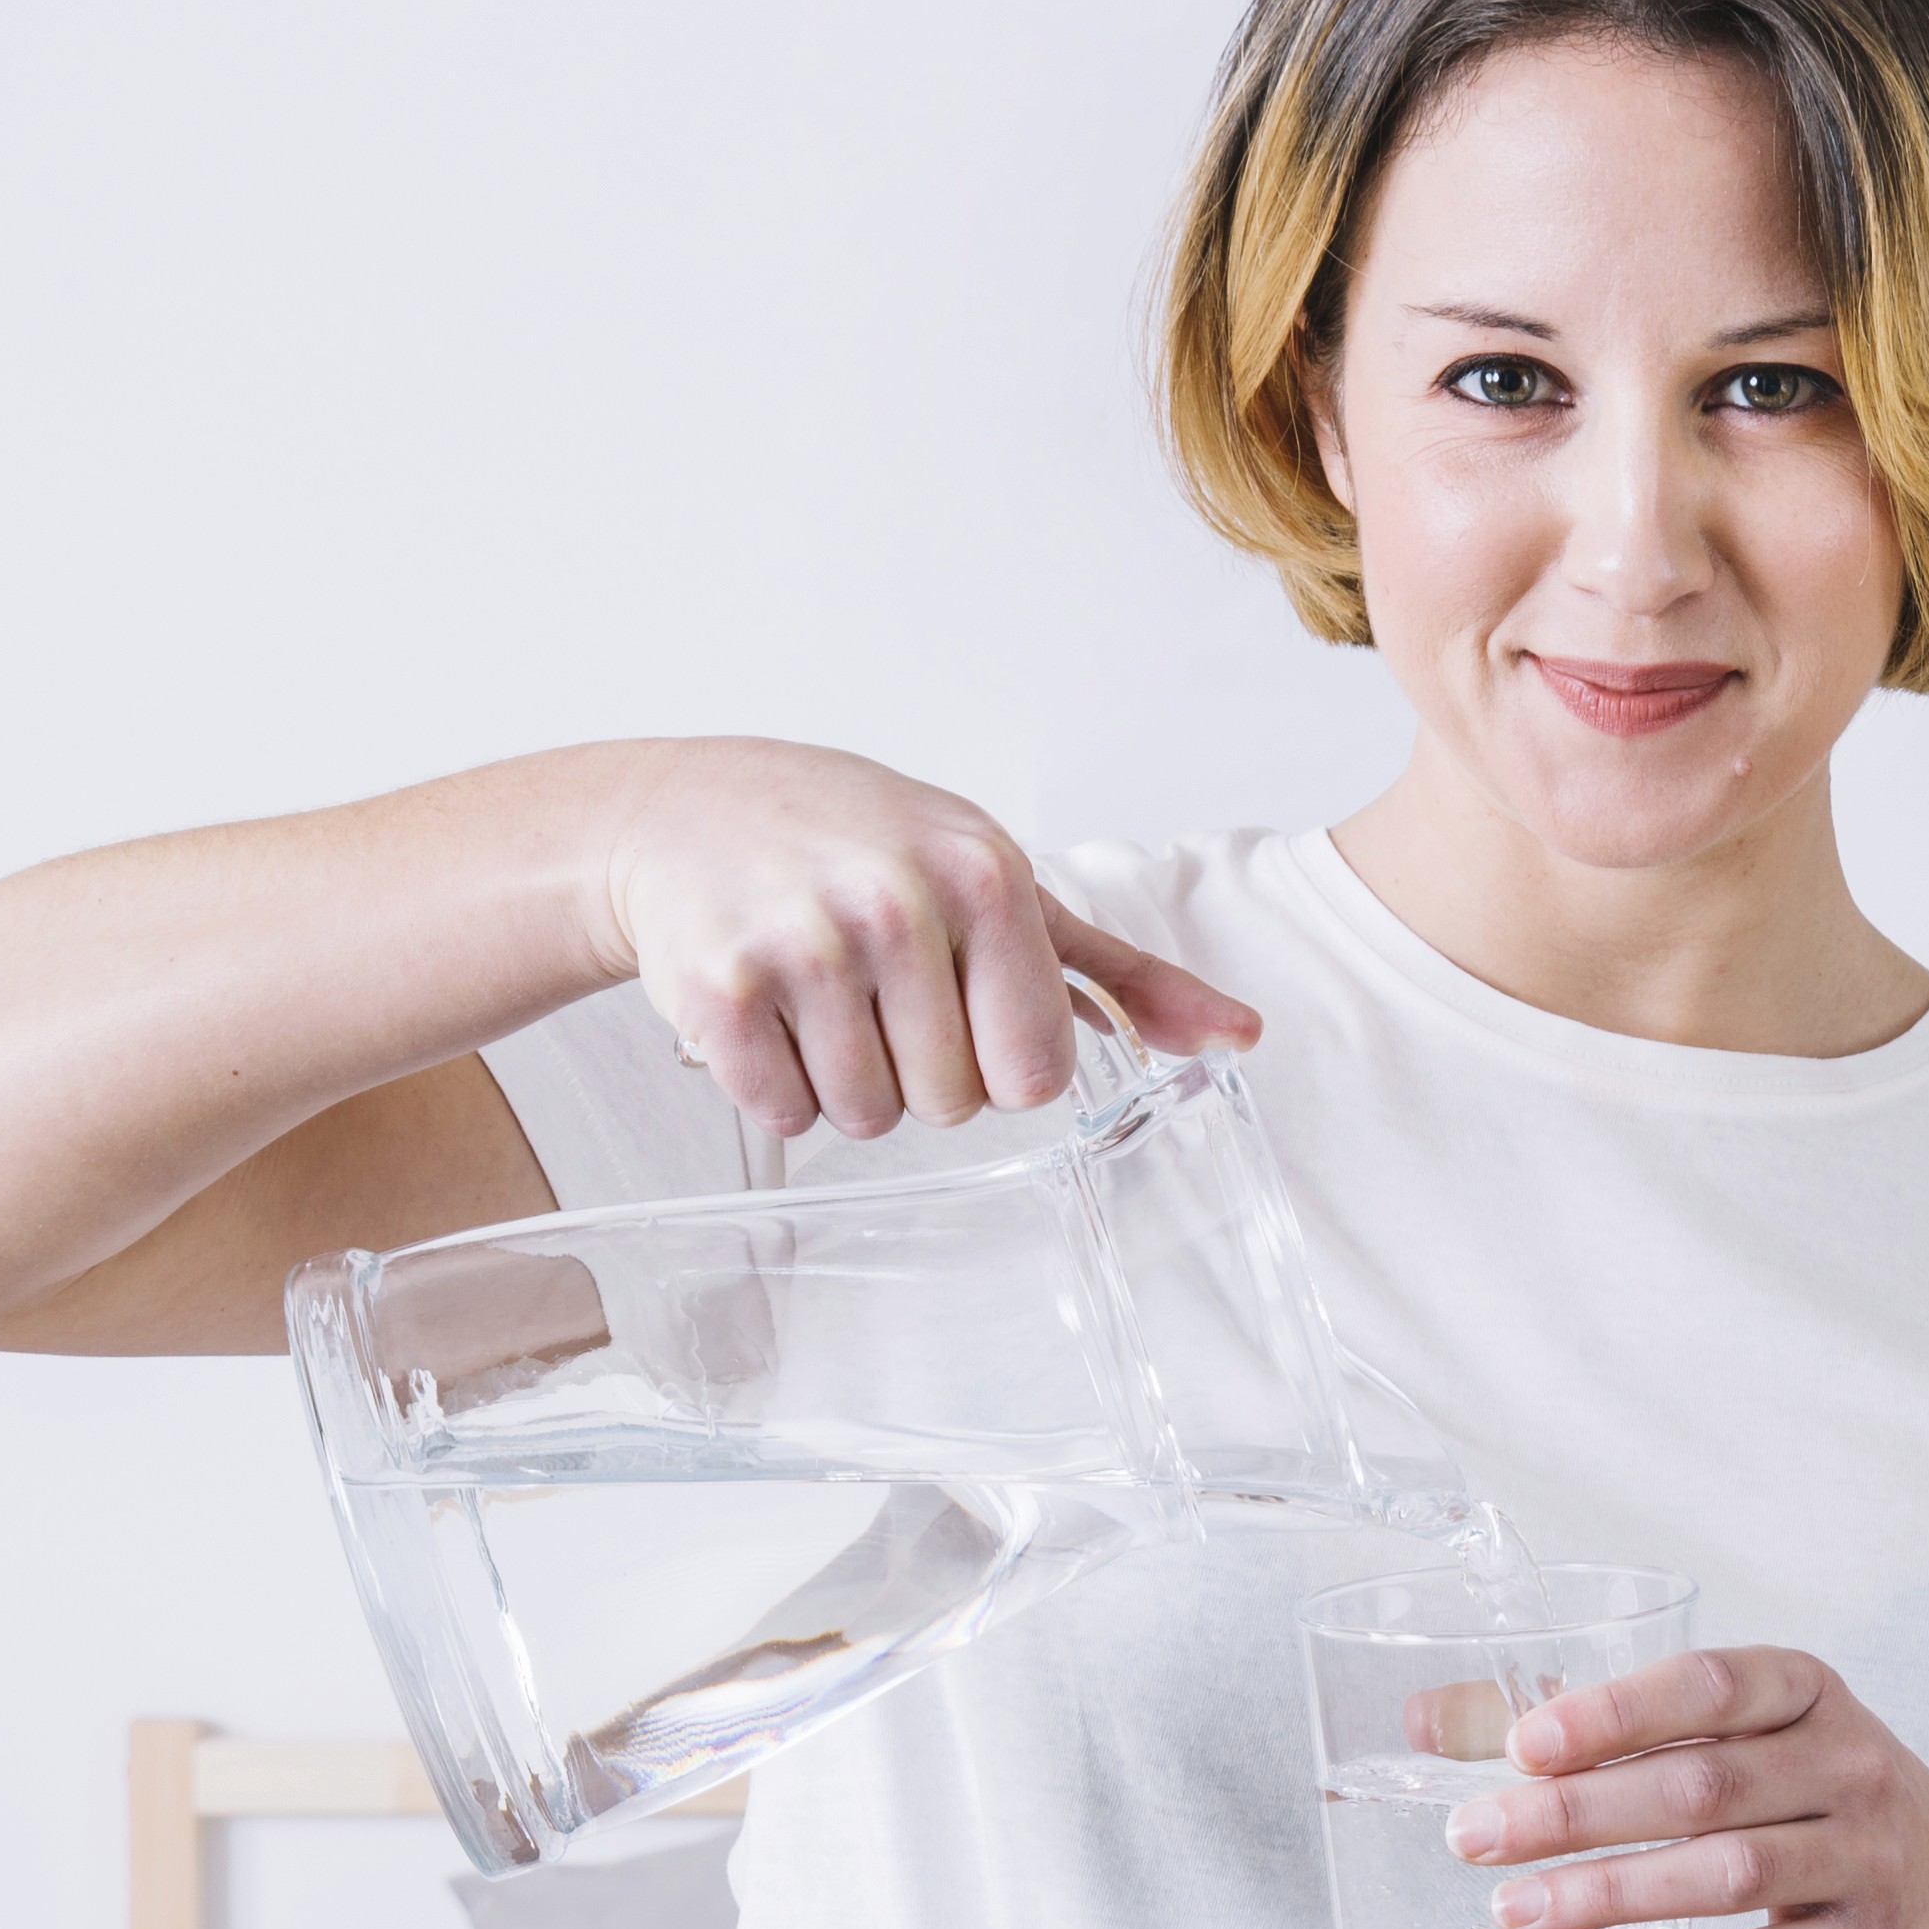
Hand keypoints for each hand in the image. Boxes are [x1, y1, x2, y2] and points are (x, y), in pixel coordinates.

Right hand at [590, 739, 1255, 1141]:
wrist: (688, 811)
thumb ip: (1120, 974)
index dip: (995, 1060)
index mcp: (984, 876)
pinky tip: (766, 1009)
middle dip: (917, 1072)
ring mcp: (804, 944)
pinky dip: (775, 1085)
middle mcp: (896, 903)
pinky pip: (785, 1113)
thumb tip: (1240, 1037)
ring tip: (820, 996)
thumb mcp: (999, 882)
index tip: (957, 1001)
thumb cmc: (862, 845)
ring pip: (866, 1117)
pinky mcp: (719, 989)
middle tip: (874, 991)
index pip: (1032, 1072)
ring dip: (845, 1083)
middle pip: (951, 1105)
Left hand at [1445, 1646, 1928, 1928]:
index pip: (1710, 1684)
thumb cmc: (1799, 1796)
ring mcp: (1866, 1856)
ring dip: (1612, 1894)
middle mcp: (1847, 1762)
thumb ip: (1588, 1728)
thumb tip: (1427, 1720)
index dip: (1615, 1712)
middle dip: (1578, 1813)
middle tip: (1475, 1838)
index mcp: (1804, 1689)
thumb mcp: (1727, 1742)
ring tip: (1513, 1913)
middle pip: (1701, 1786)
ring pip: (1729, 1874)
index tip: (1522, 1744)